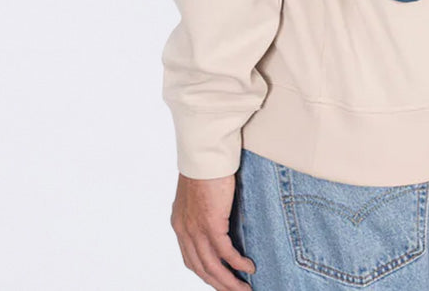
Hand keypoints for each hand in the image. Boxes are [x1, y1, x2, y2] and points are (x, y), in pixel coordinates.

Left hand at [170, 172, 256, 288]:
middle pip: (202, 269)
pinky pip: (225, 253)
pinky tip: (249, 267)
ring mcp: (196, 230)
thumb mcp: (198, 192)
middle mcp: (185, 231)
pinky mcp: (211, 224)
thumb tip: (216, 215)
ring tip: (245, 289)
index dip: (206, 274)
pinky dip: (238, 264)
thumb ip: (202, 209)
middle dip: (220, 284)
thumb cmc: (204, 165)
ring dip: (230, 282)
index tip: (220, 280)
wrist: (203, 152)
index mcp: (180, 224)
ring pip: (213, 268)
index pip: (190, 259)